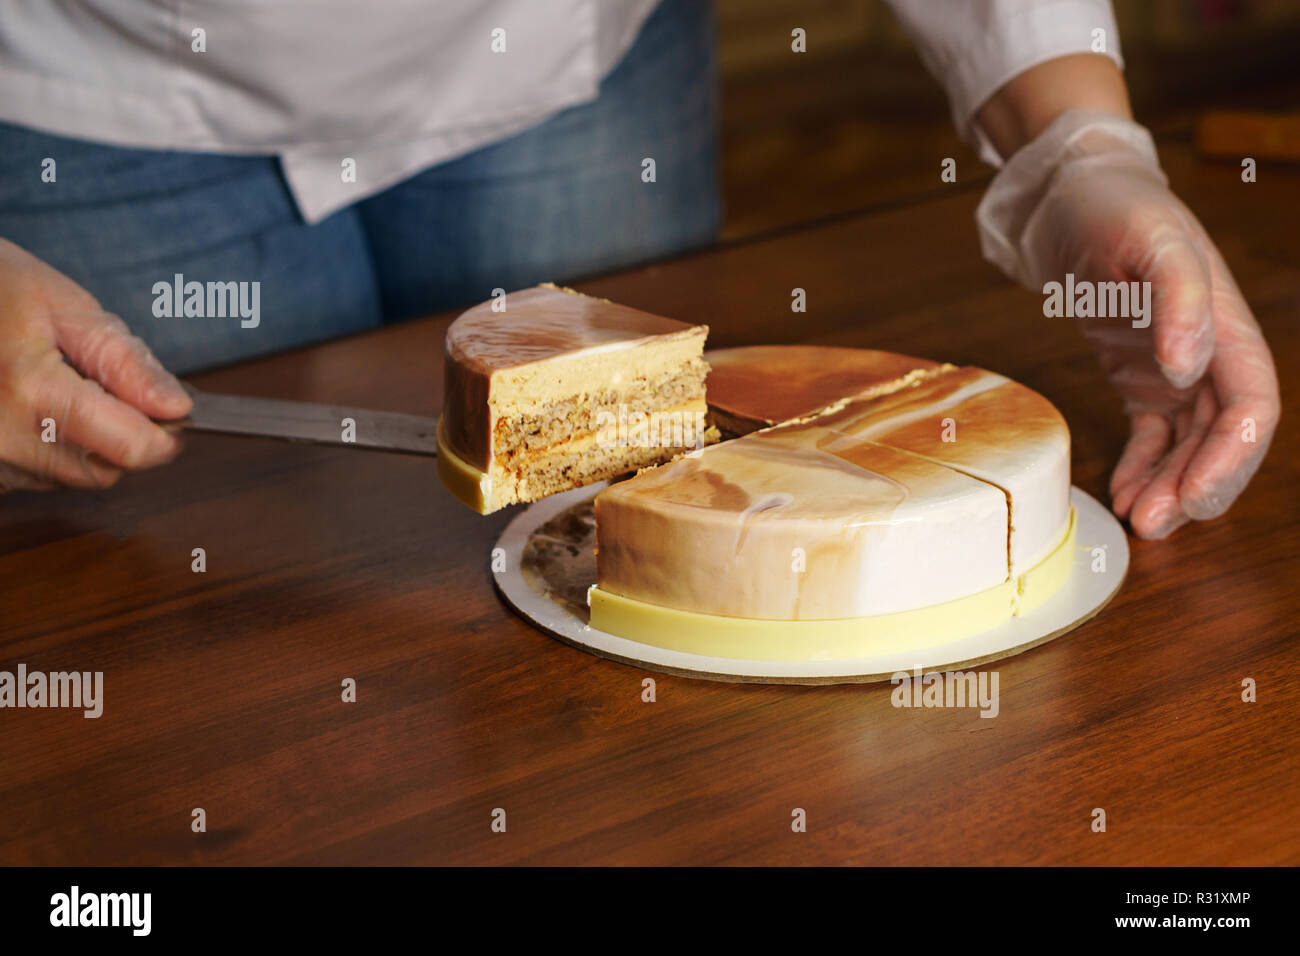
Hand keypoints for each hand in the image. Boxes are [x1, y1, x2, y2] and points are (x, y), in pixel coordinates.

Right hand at [0, 238, 191, 490]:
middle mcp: (2, 437)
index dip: (164, 435)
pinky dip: (46, 448)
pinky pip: (32, 475)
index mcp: (32, 391)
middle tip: (108, 387)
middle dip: (124, 437)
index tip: (172, 413)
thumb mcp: (64, 306)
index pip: (131, 449)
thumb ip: (126, 362)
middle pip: (104, 471)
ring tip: (56, 386)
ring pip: (70, 478)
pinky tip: (29, 406)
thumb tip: (176, 407)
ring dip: (84, 444)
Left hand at [977, 110, 1279, 538]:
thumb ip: (1178, 298)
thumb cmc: (1113, 210)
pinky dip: (1143, 468)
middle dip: (1197, 485)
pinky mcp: (1142, 380)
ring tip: (1137, 521)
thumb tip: (1191, 366)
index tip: (1194, 493)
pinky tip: (1123, 494)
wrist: (1071, 198)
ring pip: (1189, 445)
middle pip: (1225, 437)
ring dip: (1170, 485)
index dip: (1232, 456)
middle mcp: (1209, 353)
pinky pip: (1154, 437)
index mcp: (1226, 322)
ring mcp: (1176, 370)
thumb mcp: (1146, 241)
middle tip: (1155, 523)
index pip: (1251, 405)